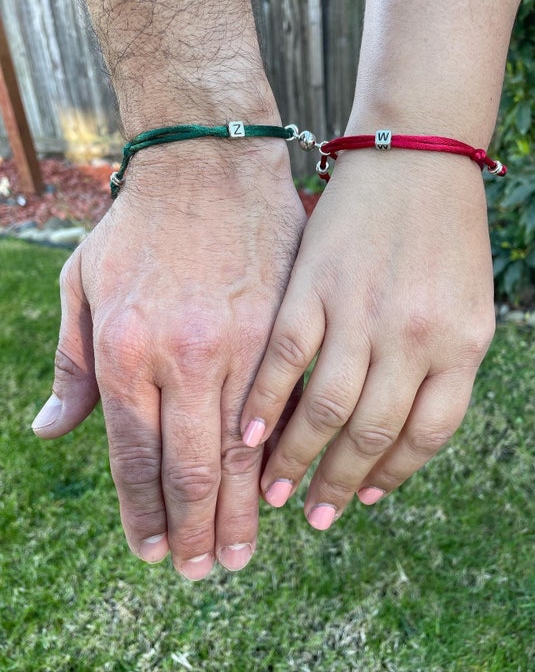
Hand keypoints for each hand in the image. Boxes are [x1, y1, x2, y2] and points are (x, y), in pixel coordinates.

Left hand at [33, 139, 305, 576]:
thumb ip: (70, 363)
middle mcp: (182, 356)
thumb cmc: (139, 227)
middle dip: (194, 528)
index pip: (134, 454)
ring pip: (240, 448)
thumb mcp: (83, 285)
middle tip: (198, 572)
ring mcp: (238, 345)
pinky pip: (281, 407)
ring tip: (237, 553)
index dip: (142, 511)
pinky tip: (277, 488)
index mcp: (126, 349)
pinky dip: (277, 455)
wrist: (207, 164)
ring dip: (238, 509)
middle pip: (190, 466)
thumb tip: (50, 429)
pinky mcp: (283, 331)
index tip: (150, 549)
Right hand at [241, 149, 495, 527]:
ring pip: (325, 406)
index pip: (427, 435)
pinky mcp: (314, 286)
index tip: (362, 496)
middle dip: (339, 482)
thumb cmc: (443, 231)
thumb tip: (393, 425)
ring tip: (275, 491)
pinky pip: (286, 359)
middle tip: (315, 515)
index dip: (392, 474)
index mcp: (462, 344)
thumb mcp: (466, 302)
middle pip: (372, 431)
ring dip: (297, 457)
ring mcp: (361, 311)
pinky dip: (266, 402)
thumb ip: (439, 364)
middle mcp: (414, 336)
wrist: (415, 153)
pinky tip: (248, 435)